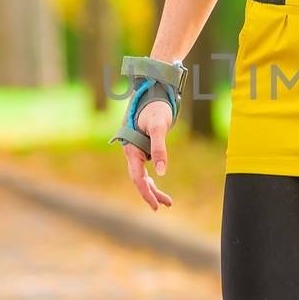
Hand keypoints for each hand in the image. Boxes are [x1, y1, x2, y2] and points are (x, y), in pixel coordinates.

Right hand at [122, 97, 174, 211]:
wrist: (151, 93)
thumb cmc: (155, 108)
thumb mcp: (158, 127)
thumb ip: (159, 148)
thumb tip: (162, 172)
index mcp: (131, 150)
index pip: (137, 178)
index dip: (146, 193)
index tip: (156, 206)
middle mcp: (130, 152)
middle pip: (139, 179)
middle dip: (152, 193)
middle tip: (167, 205)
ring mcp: (135, 151)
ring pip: (142, 175)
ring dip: (153, 188)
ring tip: (168, 201)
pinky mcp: (140, 147)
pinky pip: (144, 167)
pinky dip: (152, 177)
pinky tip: (158, 183)